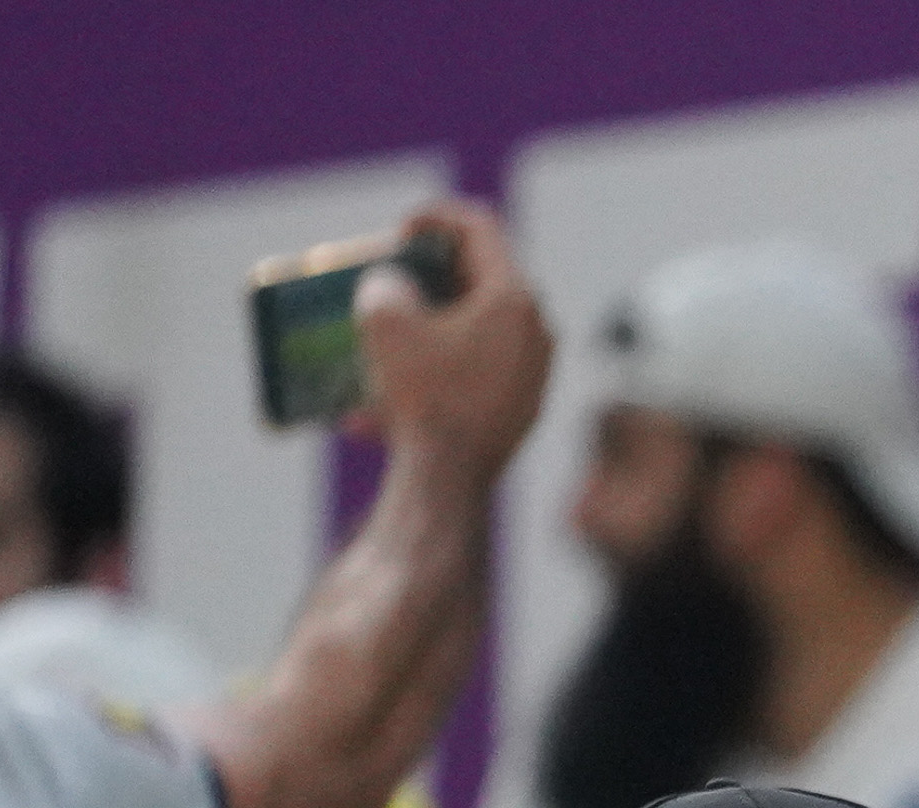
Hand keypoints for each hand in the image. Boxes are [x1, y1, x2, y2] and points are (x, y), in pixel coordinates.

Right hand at [353, 200, 552, 484]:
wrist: (449, 480)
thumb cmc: (422, 394)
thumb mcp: (385, 320)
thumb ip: (387, 284)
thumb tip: (396, 290)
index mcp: (515, 298)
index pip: (481, 228)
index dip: (436, 216)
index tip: (402, 229)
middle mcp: (537, 331)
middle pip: (483, 278)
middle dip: (429, 275)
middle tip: (394, 276)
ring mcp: (534, 372)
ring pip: (474, 331)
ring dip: (425, 331)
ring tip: (381, 343)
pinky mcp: (522, 408)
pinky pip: (474, 374)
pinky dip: (434, 373)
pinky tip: (382, 404)